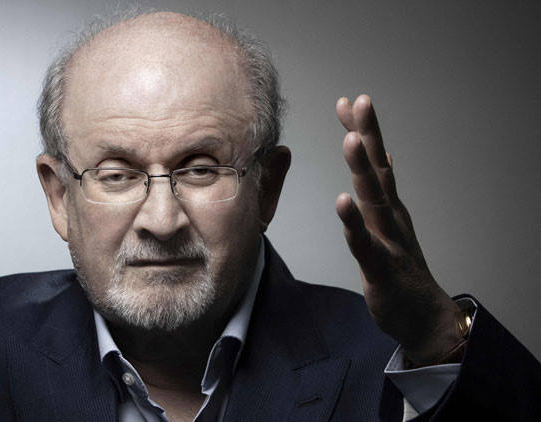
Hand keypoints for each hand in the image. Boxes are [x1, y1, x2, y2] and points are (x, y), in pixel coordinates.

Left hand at [335, 95, 461, 364]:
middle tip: (360, 101)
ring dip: (362, 169)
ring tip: (350, 139)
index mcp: (389, 207)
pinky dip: (353, 223)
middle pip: (378, 170)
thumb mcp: (391, 223)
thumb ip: (384, 190)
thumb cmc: (402, 269)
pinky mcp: (380, 268)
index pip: (375, 161)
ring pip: (373, 200)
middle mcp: (390, 217)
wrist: (424, 317)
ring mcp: (388, 240)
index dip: (363, 130)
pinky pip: (364, 243)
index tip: (349, 101)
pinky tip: (342, 202)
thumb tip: (382, 156)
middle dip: (368, 134)